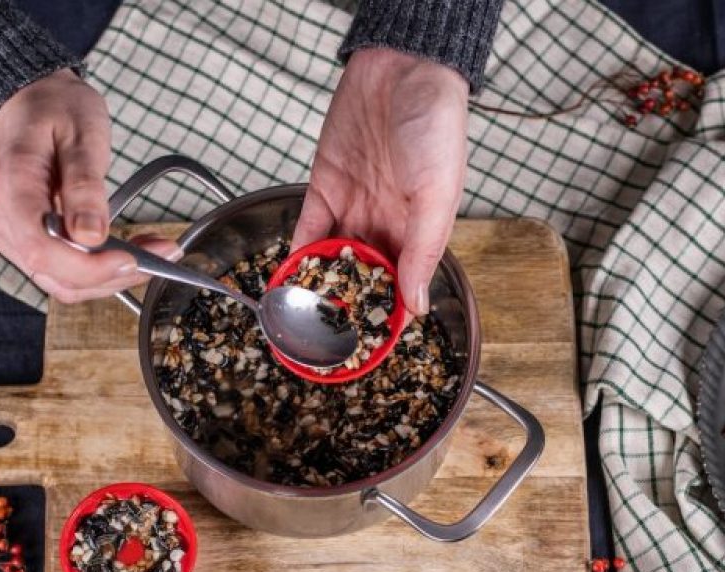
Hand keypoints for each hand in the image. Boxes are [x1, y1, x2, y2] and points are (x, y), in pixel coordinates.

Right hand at [0, 69, 177, 303]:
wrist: (27, 100)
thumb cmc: (54, 108)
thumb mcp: (82, 133)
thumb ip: (85, 186)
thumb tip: (92, 237)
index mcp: (8, 185)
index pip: (42, 249)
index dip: (89, 267)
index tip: (132, 260)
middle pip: (52, 272)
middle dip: (110, 274)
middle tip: (163, 253)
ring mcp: (5, 230)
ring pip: (58, 279)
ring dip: (108, 276)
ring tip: (152, 252)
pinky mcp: (20, 238)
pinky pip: (58, 269)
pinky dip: (95, 269)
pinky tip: (127, 252)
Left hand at [292, 48, 470, 315]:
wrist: (401, 69)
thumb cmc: (436, 125)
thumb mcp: (437, 194)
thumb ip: (423, 251)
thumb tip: (417, 305)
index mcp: (421, 230)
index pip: (404, 286)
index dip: (389, 317)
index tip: (374, 348)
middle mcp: (386, 223)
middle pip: (364, 277)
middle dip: (348, 307)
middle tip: (328, 339)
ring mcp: (354, 206)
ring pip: (333, 257)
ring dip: (319, 283)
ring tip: (302, 315)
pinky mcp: (325, 187)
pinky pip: (309, 228)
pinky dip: (298, 253)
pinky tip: (287, 276)